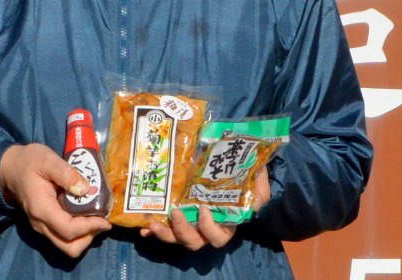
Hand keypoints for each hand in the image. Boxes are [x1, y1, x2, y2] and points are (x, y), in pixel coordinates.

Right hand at [0, 143, 111, 257]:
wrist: (9, 166)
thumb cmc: (28, 161)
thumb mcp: (47, 159)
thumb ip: (66, 173)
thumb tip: (85, 189)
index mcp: (42, 209)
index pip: (68, 230)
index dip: (90, 227)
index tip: (105, 219)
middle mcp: (41, 223)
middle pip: (68, 246)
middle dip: (89, 237)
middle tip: (102, 220)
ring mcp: (41, 224)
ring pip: (66, 243)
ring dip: (84, 235)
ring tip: (96, 216)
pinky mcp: (44, 221)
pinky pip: (62, 234)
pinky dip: (77, 230)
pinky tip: (85, 212)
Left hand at [139, 168, 270, 250]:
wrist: (230, 158)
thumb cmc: (245, 174)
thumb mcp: (257, 181)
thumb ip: (258, 192)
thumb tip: (253, 202)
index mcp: (225, 222)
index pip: (218, 237)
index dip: (209, 229)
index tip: (202, 209)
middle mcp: (206, 226)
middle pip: (195, 241)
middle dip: (184, 231)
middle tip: (175, 212)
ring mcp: (190, 220)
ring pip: (178, 237)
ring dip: (165, 234)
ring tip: (154, 224)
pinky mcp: (177, 212)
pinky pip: (165, 226)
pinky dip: (153, 230)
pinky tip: (143, 228)